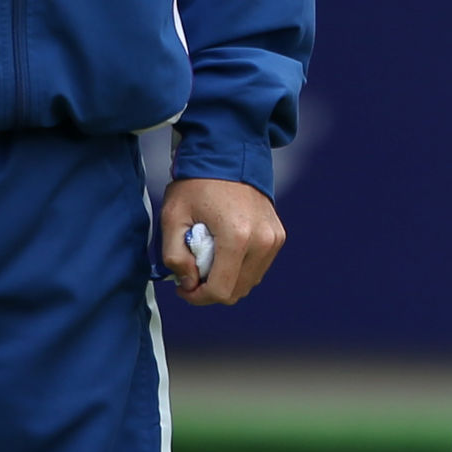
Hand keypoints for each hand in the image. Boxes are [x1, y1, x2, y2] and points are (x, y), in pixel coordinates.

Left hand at [160, 175, 285, 305]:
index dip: (197, 297)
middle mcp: (262, 241)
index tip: (183, 287)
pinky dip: (239, 268)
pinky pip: (257, 268)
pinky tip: (223, 250)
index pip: (220, 290)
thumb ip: (175, 256)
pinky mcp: (278, 236)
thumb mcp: (172, 217)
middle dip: (210, 289)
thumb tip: (189, 282)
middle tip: (192, 272)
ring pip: (248, 283)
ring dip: (226, 279)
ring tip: (208, 258)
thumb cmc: (197, 183)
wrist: (229, 154)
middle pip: (236, 292)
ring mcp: (274, 239)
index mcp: (237, 237)